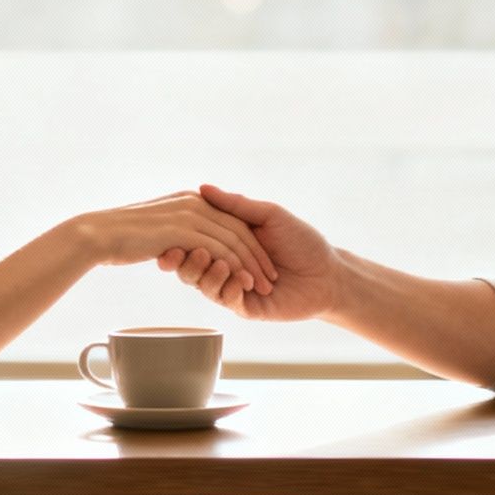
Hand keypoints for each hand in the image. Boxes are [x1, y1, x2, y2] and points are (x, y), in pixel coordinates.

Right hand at [76, 191, 278, 307]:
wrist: (95, 233)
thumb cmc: (121, 227)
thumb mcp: (164, 221)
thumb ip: (189, 219)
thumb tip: (205, 233)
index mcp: (193, 202)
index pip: (233, 222)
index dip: (251, 245)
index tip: (267, 266)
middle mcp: (194, 207)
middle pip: (238, 231)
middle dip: (258, 258)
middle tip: (272, 281)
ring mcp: (189, 221)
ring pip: (230, 243)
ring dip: (248, 266)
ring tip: (261, 285)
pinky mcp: (183, 234)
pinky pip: (216, 251)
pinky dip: (233, 268)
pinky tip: (242, 285)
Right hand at [162, 184, 339, 320]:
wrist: (328, 273)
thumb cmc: (302, 241)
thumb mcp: (269, 216)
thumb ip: (236, 205)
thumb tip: (202, 187)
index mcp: (226, 242)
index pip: (193, 239)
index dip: (178, 238)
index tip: (166, 235)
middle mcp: (224, 265)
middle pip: (190, 265)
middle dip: (184, 260)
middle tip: (187, 252)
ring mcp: (232, 287)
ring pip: (203, 284)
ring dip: (205, 273)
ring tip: (216, 262)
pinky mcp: (244, 307)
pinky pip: (225, 299)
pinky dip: (227, 287)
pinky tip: (239, 279)